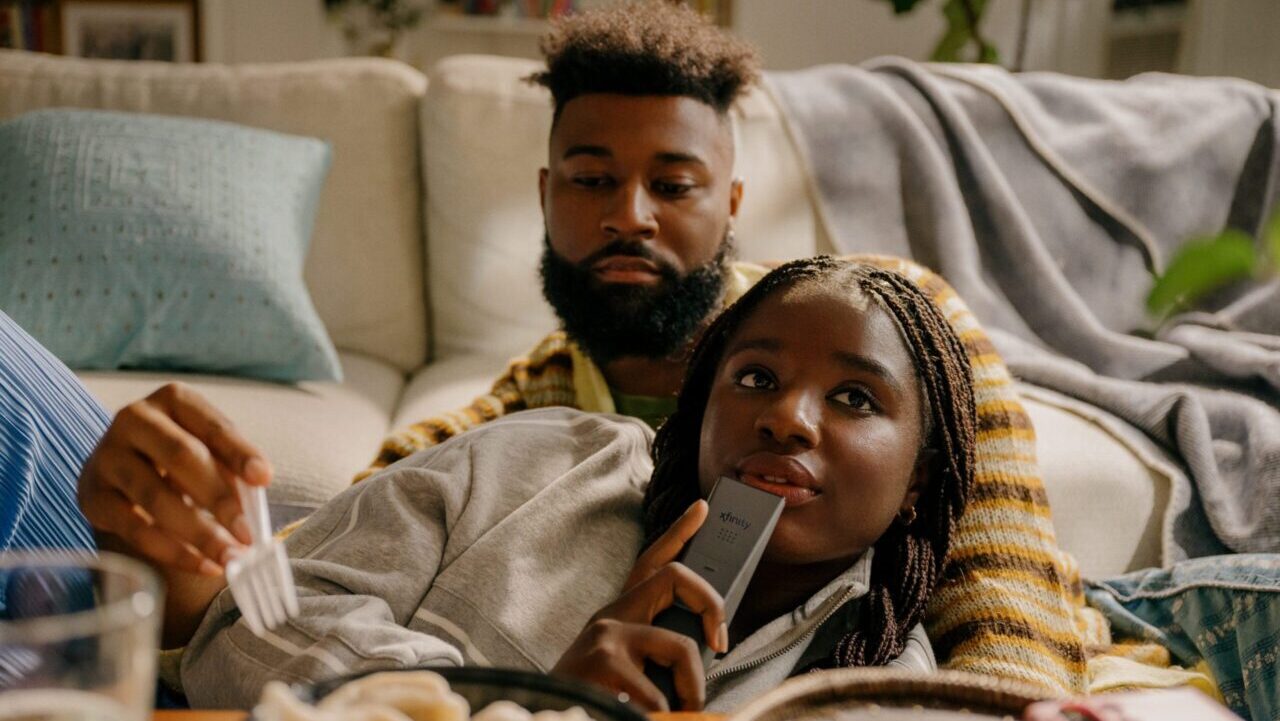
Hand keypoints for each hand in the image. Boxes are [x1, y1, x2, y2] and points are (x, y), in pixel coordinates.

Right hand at [77, 382, 271, 576]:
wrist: (124, 473)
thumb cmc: (182, 459)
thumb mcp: (211, 449)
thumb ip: (234, 463)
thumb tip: (260, 481)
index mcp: (173, 400)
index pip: (212, 425)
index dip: (239, 452)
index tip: (264, 479)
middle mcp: (134, 419)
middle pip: (180, 457)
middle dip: (218, 498)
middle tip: (247, 533)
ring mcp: (107, 456)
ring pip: (154, 496)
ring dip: (198, 533)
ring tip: (230, 557)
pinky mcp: (92, 496)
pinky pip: (134, 528)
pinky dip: (172, 552)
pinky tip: (203, 565)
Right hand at [552, 500, 728, 711]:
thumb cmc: (595, 699)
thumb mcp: (626, 669)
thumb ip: (655, 651)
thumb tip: (704, 649)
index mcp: (617, 617)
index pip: (650, 563)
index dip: (678, 532)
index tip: (703, 507)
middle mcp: (610, 617)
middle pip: (676, 577)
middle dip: (712, 605)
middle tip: (721, 644)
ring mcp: (606, 637)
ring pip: (682, 647)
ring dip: (693, 687)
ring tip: (684, 710)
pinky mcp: (604, 664)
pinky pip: (661, 693)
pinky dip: (666, 714)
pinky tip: (647, 720)